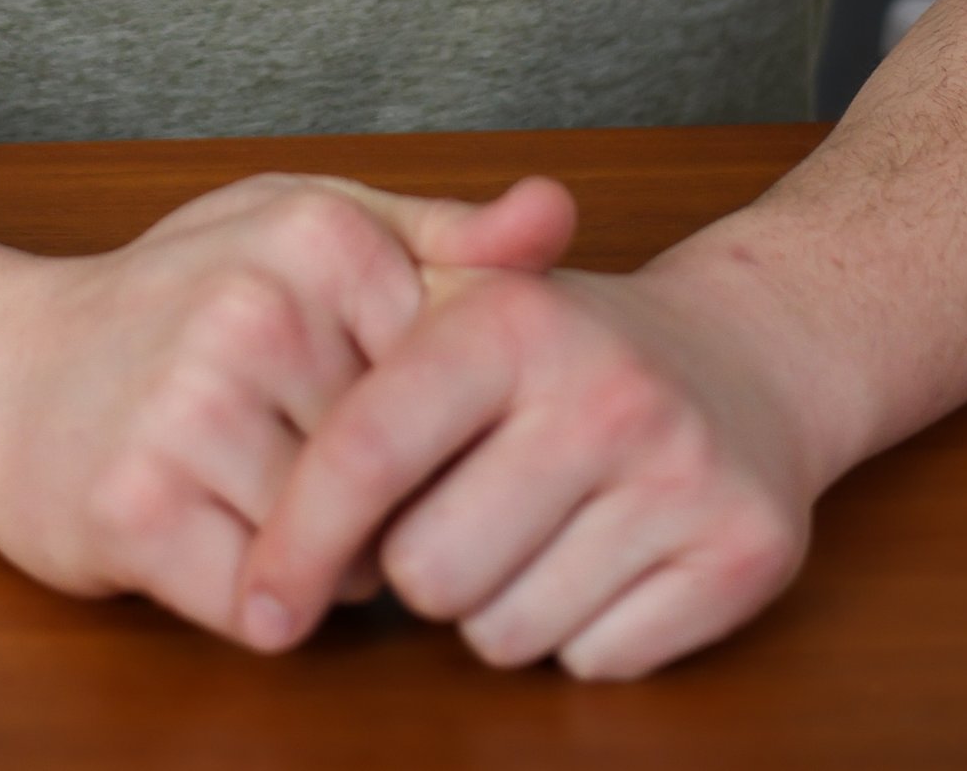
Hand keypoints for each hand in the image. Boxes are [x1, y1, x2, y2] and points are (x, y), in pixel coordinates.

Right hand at [0, 170, 575, 638]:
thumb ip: (447, 235)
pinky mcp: (139, 508)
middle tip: (286, 446)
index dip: (426, 418)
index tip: (363, 397)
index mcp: (319, 232)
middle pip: (404, 473)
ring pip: (345, 552)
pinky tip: (208, 535)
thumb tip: (561, 212)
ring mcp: (191, 407)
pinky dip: (255, 601)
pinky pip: (266, 608)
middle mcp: (257, 308)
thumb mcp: (312, 229)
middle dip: (372, 494)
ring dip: (317, 557)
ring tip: (246, 486)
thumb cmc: (177, 299)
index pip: (456, 381)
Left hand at [236, 260, 814, 678]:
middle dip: (424, 566)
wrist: (747, 356)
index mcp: (514, 318)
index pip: (367, 451)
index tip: (262, 602)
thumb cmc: (566, 349)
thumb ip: (351, 354)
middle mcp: (607, 389)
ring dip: (501, 606)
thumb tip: (219, 435)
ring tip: (538, 529)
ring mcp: (683, 474)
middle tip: (465, 510)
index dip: (299, 538)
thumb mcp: (464, 306)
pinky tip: (606, 558)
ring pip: (507, 633)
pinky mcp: (743, 554)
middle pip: (429, 573)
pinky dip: (585, 632)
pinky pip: (598, 661)